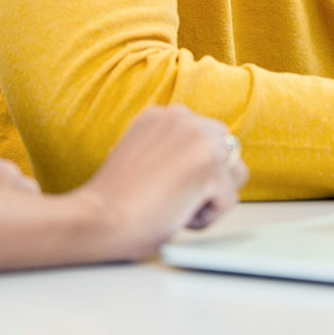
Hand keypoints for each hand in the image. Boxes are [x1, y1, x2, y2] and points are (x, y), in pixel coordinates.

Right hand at [70, 106, 248, 261]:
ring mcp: (198, 138)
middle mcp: (182, 118)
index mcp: (161, 116)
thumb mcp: (142, 158)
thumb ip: (170, 151)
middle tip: (176, 200)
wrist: (99, 218)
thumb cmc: (114, 202)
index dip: (193, 169)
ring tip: (176, 207)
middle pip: (226, 149)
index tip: (169, 187)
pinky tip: (176, 216)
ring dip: (212, 197)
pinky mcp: (209, 164)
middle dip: (211, 178)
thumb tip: (200, 166)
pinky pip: (228, 199)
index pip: (204, 136)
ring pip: (234, 173)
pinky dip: (207, 217)